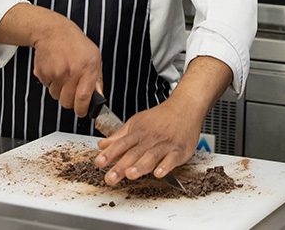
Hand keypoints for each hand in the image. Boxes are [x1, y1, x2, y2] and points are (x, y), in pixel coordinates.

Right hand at [31, 15, 101, 116]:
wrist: (54, 32)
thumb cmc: (76, 44)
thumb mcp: (95, 58)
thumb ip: (97, 79)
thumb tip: (99, 98)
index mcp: (88, 68)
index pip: (84, 98)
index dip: (82, 109)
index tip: (82, 112)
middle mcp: (71, 72)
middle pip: (68, 102)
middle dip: (71, 102)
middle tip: (73, 92)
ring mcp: (56, 73)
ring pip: (56, 96)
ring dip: (60, 91)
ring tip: (64, 75)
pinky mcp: (43, 73)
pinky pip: (47, 88)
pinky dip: (52, 83)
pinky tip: (56, 70)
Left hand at [93, 56, 232, 185]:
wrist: (185, 107)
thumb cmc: (160, 117)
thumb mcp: (137, 122)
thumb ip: (119, 136)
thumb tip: (101, 145)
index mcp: (138, 132)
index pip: (121, 144)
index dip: (110, 154)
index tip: (99, 162)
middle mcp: (150, 138)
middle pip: (134, 153)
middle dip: (121, 166)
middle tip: (110, 177)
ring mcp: (165, 144)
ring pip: (152, 156)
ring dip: (141, 165)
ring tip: (131, 174)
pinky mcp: (179, 150)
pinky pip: (172, 159)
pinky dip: (165, 166)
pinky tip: (158, 172)